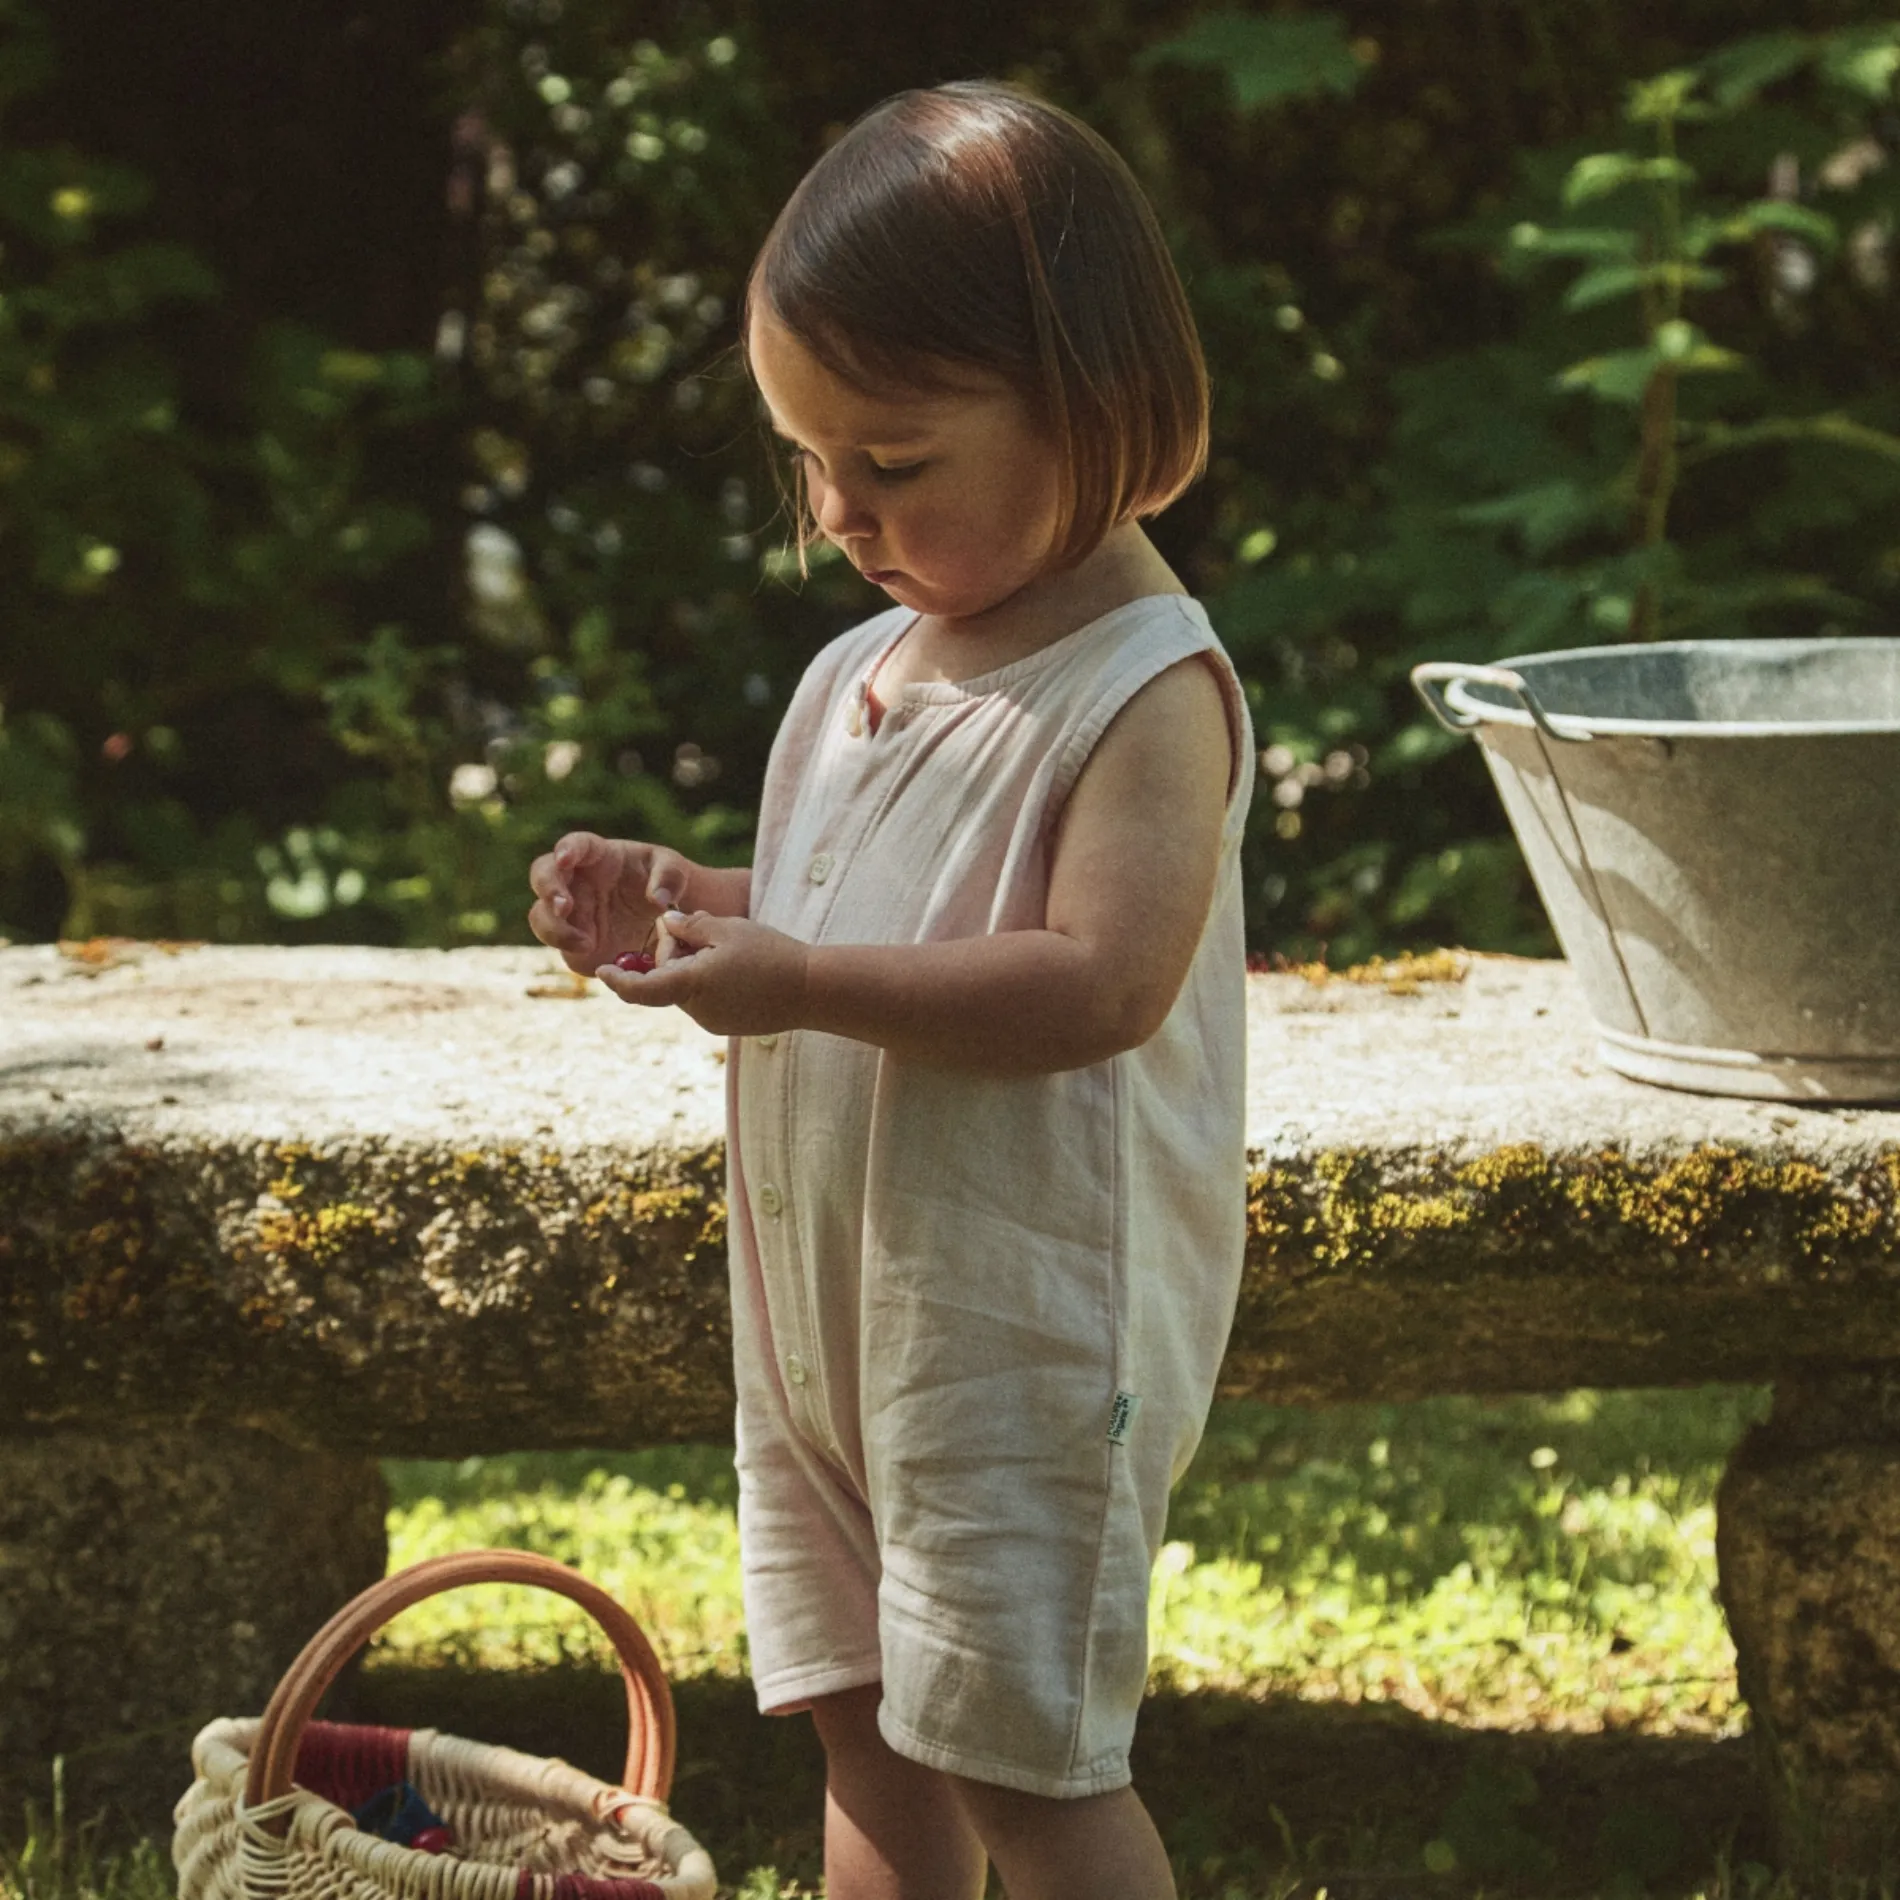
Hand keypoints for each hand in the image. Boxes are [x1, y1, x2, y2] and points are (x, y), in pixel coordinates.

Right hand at [527, 832, 695, 973]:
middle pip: (543, 876)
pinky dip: (569, 948)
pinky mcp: (572, 939)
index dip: (566, 849)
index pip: (575, 844)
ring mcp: (570, 911)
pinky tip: (590, 951)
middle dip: (548, 889)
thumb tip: (659, 898)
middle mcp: (575, 879)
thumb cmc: (663, 883)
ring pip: (541, 915)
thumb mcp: (675, 872)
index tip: (565, 858)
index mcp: (596, 855)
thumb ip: (670, 877)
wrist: (664, 920)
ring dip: (554, 927)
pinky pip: (560, 944)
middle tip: (562, 906)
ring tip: (584, 941)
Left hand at [594, 910, 809, 1036]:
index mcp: (690, 985)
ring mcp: (714, 1021)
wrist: (813, 990)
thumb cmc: (771, 955)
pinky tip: (741, 968)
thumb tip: (666, 924)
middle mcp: (697, 1010)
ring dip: (696, 967)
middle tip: (699, 929)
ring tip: (731, 949)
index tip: (602, 971)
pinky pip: (708, 1000)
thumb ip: (691, 926)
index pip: (640, 989)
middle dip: (675, 955)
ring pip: (689, 989)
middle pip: (668, 980)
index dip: (619, 980)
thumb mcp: (728, 929)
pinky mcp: (729, 1024)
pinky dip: (712, 981)